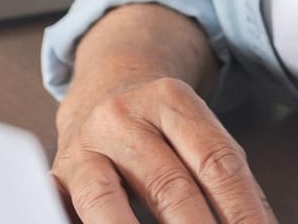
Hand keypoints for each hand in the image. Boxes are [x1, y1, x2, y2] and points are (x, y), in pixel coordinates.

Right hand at [52, 75, 275, 223]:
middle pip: (169, 184)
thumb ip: (223, 177)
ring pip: (106, 201)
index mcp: (170, 100)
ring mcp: (83, 147)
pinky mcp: (55, 176)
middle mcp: (122, 116)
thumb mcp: (195, 130)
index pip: (216, 161)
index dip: (241, 208)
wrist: (103, 86)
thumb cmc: (160, 125)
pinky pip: (66, 212)